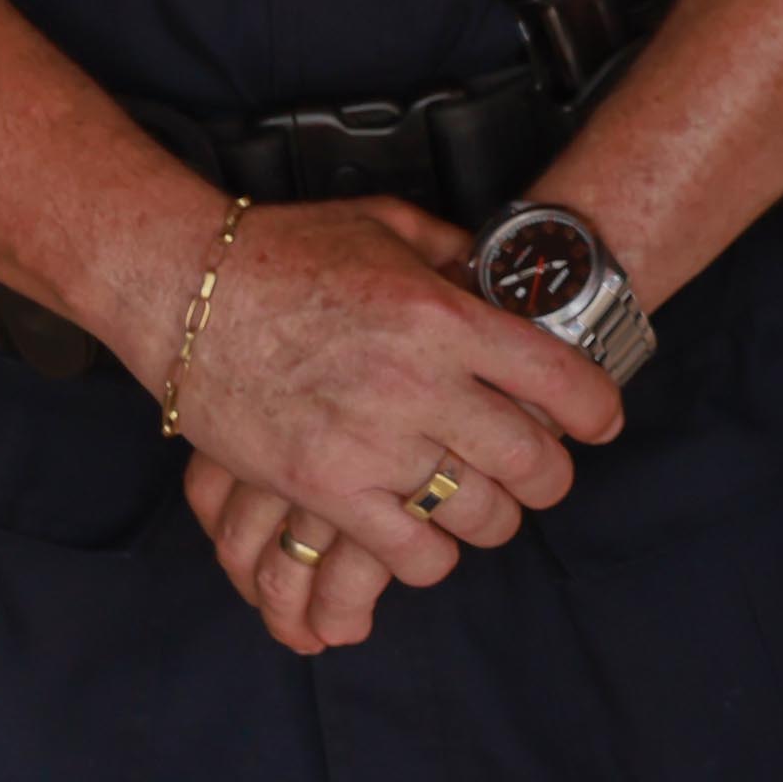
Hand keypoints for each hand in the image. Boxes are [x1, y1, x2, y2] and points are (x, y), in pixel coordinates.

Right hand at [161, 196, 620, 617]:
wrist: (180, 287)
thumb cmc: (282, 251)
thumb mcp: (387, 227)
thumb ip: (453, 253)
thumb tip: (500, 275)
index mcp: (444, 316)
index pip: (557, 376)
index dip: (595, 408)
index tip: (602, 423)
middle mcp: (418, 383)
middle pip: (528, 456)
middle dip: (552, 476)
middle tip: (548, 476)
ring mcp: (369, 441)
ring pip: (475, 512)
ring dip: (493, 518)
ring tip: (489, 509)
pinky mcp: (320, 486)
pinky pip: (404, 549)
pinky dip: (430, 555)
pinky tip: (430, 540)